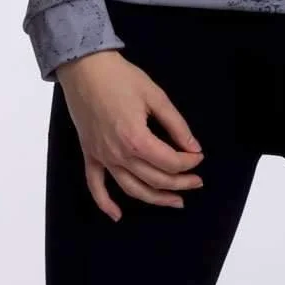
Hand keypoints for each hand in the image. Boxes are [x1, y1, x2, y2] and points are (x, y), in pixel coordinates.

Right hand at [56, 49, 205, 221]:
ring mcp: (102, 157)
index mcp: (137, 139)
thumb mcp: (156, 96)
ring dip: (155, 199)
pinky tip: (117, 216)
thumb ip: (176, 124)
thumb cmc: (122, 78)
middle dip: (180, 182)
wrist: (85, 68)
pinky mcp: (89, 155)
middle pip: (154, 179)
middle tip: (197, 181)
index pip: (169, 162)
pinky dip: (105, 204)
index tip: (199, 156)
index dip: (189, 162)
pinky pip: (96, 186)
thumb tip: (193, 147)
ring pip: (131, 189)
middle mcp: (119, 155)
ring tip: (176, 201)